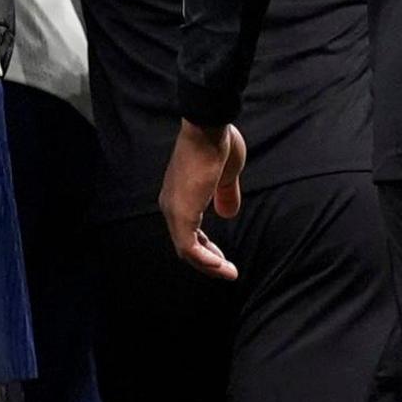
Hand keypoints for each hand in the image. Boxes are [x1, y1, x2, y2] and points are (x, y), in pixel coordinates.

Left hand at [161, 119, 246, 280]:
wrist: (210, 127)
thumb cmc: (217, 144)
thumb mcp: (226, 176)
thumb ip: (226, 195)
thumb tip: (229, 213)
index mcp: (180, 196)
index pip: (188, 231)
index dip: (206, 247)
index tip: (222, 258)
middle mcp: (172, 205)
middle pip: (185, 244)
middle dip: (207, 260)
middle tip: (226, 270)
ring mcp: (174, 209)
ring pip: (186, 250)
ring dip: (208, 266)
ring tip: (229, 273)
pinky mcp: (181, 212)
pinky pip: (189, 246)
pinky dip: (205, 260)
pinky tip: (221, 266)